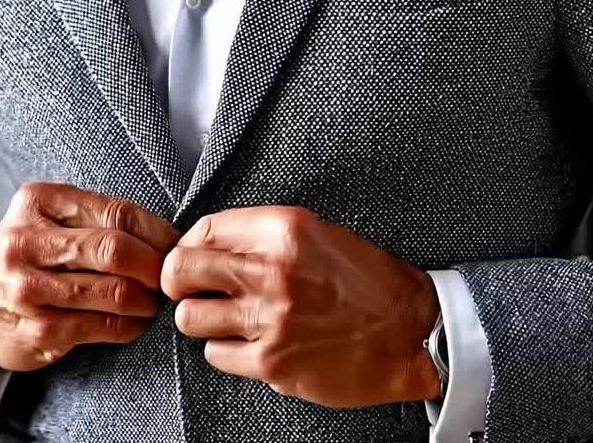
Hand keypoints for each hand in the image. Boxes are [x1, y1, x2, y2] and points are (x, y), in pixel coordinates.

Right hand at [0, 182, 179, 371]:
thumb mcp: (50, 219)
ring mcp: (27, 289)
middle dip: (154, 267)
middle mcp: (25, 242)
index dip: (157, 233)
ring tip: (153, 300)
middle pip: (114, 250)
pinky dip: (130, 326)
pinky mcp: (36, 330)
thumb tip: (168, 237)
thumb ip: (98, 218)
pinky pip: (102, 327)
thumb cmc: (31, 256)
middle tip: (167, 277)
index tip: (175, 246)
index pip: (116, 212)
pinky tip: (134, 322)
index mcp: (35, 202)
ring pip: (113, 292)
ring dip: (146, 300)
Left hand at [160, 206, 439, 407]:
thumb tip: (208, 244)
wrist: (415, 335)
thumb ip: (263, 236)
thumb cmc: (369, 284)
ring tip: (221, 318)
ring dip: (200, 319)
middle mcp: (272, 272)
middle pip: (181, 270)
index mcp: (284, 231)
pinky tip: (246, 343)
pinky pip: (216, 354)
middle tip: (189, 288)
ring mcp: (270, 319)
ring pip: (190, 317)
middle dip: (178, 280)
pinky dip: (224, 350)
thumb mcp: (319, 235)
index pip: (204, 230)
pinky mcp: (273, 362)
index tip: (191, 256)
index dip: (188, 245)